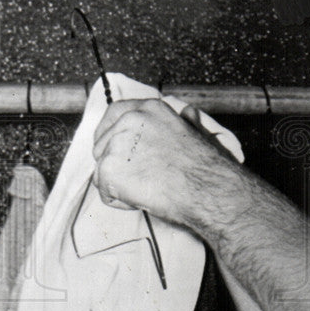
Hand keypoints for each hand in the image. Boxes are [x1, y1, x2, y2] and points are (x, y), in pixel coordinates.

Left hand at [92, 98, 237, 226]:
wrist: (207, 189)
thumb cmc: (206, 167)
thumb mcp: (195, 133)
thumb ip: (183, 122)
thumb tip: (188, 113)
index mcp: (149, 109)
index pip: (114, 114)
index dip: (113, 136)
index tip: (121, 152)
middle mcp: (130, 119)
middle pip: (102, 146)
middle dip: (117, 165)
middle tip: (144, 177)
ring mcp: (117, 143)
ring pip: (102, 171)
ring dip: (120, 185)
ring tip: (148, 188)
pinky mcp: (109, 168)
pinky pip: (105, 192)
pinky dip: (120, 201)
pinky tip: (143, 197)